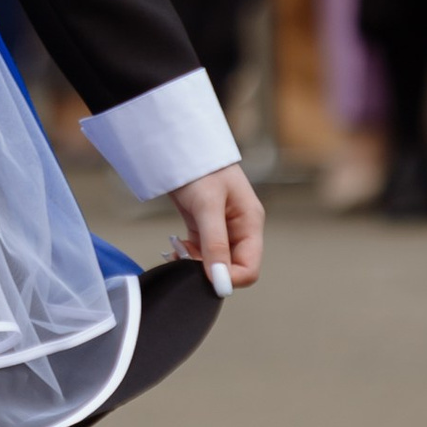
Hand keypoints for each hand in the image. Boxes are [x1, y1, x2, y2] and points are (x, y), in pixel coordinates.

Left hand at [168, 161, 262, 289]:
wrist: (181, 145)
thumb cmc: (200, 167)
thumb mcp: (208, 206)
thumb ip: (215, 244)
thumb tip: (220, 281)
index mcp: (250, 223)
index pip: (250, 268)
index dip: (229, 279)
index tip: (205, 279)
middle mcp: (240, 229)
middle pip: (232, 268)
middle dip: (208, 270)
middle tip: (185, 259)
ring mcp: (223, 229)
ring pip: (213, 263)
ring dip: (195, 264)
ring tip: (177, 251)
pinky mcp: (205, 227)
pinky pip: (201, 253)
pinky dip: (188, 256)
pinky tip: (176, 247)